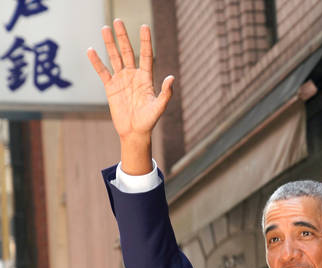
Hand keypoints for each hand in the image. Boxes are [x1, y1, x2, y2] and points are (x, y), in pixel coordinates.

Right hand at [87, 20, 172, 173]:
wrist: (135, 132)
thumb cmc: (149, 121)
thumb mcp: (159, 107)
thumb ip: (166, 93)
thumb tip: (172, 78)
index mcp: (146, 78)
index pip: (146, 55)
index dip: (145, 41)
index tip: (144, 26)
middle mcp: (133, 75)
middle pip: (128, 52)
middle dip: (123, 37)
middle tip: (118, 21)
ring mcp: (121, 80)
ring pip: (114, 58)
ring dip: (109, 44)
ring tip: (105, 28)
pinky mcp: (110, 87)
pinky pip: (102, 72)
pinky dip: (96, 62)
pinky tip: (91, 50)